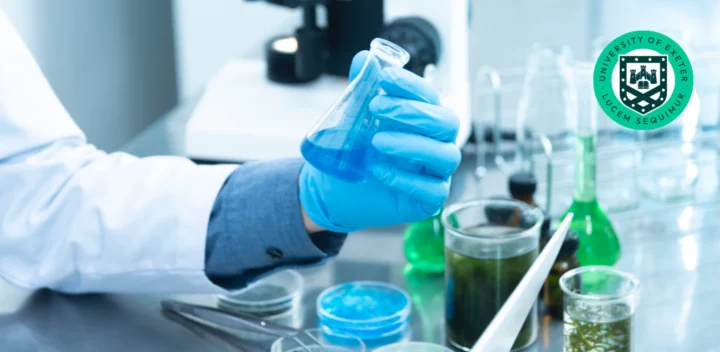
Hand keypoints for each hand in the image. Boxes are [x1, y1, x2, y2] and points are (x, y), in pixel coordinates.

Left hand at [299, 51, 460, 232]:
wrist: (336, 190)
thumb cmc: (355, 152)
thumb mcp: (352, 118)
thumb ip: (361, 89)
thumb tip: (363, 59)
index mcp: (424, 119)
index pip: (430, 96)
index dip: (411, 85)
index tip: (384, 77)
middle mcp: (437, 143)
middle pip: (447, 122)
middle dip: (412, 112)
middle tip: (376, 108)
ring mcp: (436, 173)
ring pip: (445, 155)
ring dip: (411, 144)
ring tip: (376, 141)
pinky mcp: (429, 200)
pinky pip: (432, 190)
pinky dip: (406, 179)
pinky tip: (379, 170)